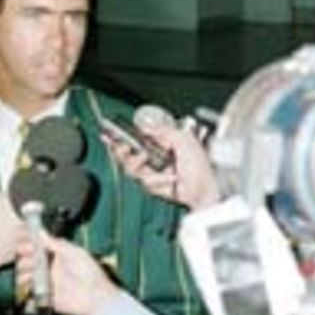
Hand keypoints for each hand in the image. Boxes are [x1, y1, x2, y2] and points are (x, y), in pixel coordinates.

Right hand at [16, 233, 119, 314]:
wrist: (94, 296)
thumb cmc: (90, 274)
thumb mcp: (74, 252)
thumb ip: (56, 243)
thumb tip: (41, 232)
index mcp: (56, 256)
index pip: (37, 247)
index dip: (28, 242)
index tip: (22, 238)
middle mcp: (49, 268)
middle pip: (28, 259)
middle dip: (24, 255)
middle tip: (25, 253)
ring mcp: (45, 282)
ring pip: (26, 274)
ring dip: (23, 270)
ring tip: (28, 269)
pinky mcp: (44, 296)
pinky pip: (29, 291)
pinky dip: (25, 286)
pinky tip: (29, 282)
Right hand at [104, 123, 218, 210]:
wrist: (207, 188)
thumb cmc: (202, 166)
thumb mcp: (183, 139)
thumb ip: (162, 130)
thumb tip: (145, 126)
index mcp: (162, 143)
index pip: (135, 138)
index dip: (120, 137)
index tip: (108, 135)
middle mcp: (155, 157)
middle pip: (126, 155)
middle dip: (125, 153)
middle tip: (130, 151)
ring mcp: (154, 173)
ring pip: (133, 171)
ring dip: (149, 171)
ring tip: (164, 170)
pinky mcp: (155, 187)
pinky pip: (145, 183)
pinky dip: (159, 181)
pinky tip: (171, 179)